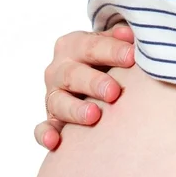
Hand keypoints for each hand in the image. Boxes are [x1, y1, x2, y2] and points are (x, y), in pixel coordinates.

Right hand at [36, 23, 134, 149]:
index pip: (90, 46)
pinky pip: (44, 128)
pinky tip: (53, 141)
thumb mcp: (111, 44)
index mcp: (72, 46)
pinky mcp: (52, 120)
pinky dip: (45, 134)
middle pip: (73, 75)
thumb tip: (130, 35)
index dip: (111, 50)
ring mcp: (53, 96)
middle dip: (94, 83)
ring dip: (75, 110)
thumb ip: (120, 39)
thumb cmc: (107, 61)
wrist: (91, 79)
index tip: (132, 57)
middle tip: (113, 92)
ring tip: (95, 115)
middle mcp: (59, 70)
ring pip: (58, 102)